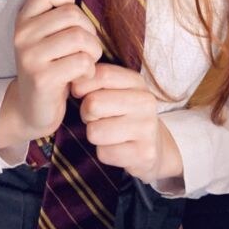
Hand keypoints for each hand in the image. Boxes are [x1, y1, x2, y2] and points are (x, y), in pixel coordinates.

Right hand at [9, 0, 101, 141]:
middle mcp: (22, 35)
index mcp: (23, 20)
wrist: (30, 109)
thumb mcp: (44, 37)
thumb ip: (56, 16)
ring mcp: (30, 56)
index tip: (70, 21)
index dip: (66, 0)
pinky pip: (81, 62)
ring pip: (79, 37)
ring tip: (87, 62)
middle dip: (89, 31)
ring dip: (93, 51)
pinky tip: (82, 77)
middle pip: (71, 14)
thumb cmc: (48, 68)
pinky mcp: (42, 78)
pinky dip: (89, 70)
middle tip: (86, 49)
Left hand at [71, 63, 183, 182]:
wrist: (154, 146)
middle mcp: (146, 102)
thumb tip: (74, 82)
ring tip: (109, 132)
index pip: (101, 74)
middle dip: (87, 113)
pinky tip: (118, 148)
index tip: (81, 93)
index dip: (82, 85)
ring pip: (94, 131)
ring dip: (95, 135)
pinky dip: (105, 152)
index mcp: (137, 82)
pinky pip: (104, 153)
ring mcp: (147, 128)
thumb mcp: (115, 90)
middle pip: (93, 103)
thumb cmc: (124, 113)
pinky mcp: (144, 154)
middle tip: (98, 117)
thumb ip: (95, 80)